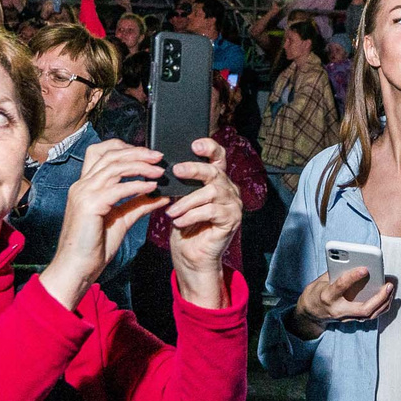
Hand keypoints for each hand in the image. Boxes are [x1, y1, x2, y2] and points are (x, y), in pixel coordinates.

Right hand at [40, 139, 166, 307]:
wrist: (77, 268)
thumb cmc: (94, 247)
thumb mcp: (121, 220)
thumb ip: (138, 204)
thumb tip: (159, 195)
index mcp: (85, 186)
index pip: (100, 152)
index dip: (123, 148)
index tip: (146, 153)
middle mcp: (82, 185)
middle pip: (110, 155)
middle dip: (137, 152)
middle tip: (159, 157)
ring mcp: (83, 193)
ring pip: (114, 167)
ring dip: (140, 166)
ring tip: (159, 171)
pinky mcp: (89, 205)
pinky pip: (118, 189)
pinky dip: (137, 185)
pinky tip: (151, 187)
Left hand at [163, 138, 241, 298]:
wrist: (191, 255)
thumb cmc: (184, 226)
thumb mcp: (179, 199)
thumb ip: (180, 183)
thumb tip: (167, 166)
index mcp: (217, 180)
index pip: (218, 157)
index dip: (209, 147)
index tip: (194, 144)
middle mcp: (229, 189)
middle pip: (214, 171)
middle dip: (194, 169)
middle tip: (176, 171)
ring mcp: (233, 204)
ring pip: (212, 192)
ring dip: (188, 201)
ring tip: (172, 211)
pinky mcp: (232, 219)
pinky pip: (212, 211)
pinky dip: (192, 215)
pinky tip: (179, 222)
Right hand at [291, 264, 393, 336]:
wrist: (310, 313)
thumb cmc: (317, 292)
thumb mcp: (322, 280)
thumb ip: (337, 272)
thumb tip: (355, 262)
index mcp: (327, 296)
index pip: (341, 286)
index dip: (352, 277)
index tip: (365, 268)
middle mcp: (338, 310)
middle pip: (362, 309)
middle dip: (378, 298)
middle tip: (388, 285)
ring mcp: (346, 318)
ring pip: (369, 315)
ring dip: (383, 303)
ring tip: (390, 290)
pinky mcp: (352, 320)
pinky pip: (370, 316)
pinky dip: (380, 307)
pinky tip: (387, 297)